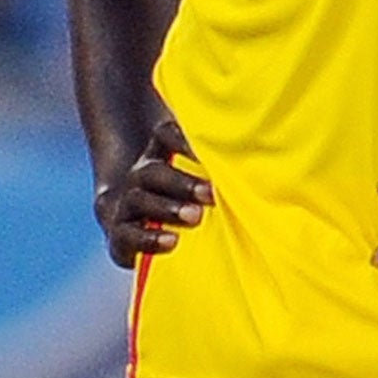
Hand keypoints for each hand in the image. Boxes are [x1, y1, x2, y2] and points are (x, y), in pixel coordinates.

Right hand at [95, 119, 213, 268]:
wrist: (137, 234)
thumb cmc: (186, 208)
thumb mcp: (198, 187)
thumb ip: (215, 177)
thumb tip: (257, 168)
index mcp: (159, 157)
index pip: (165, 135)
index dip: (183, 139)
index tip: (209, 151)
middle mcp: (140, 178)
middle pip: (153, 172)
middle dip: (183, 183)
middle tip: (210, 195)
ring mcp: (126, 206)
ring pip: (139, 200)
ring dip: (168, 208)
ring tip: (195, 217)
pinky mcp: (120, 237)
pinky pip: (126, 235)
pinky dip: (149, 239)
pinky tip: (172, 241)